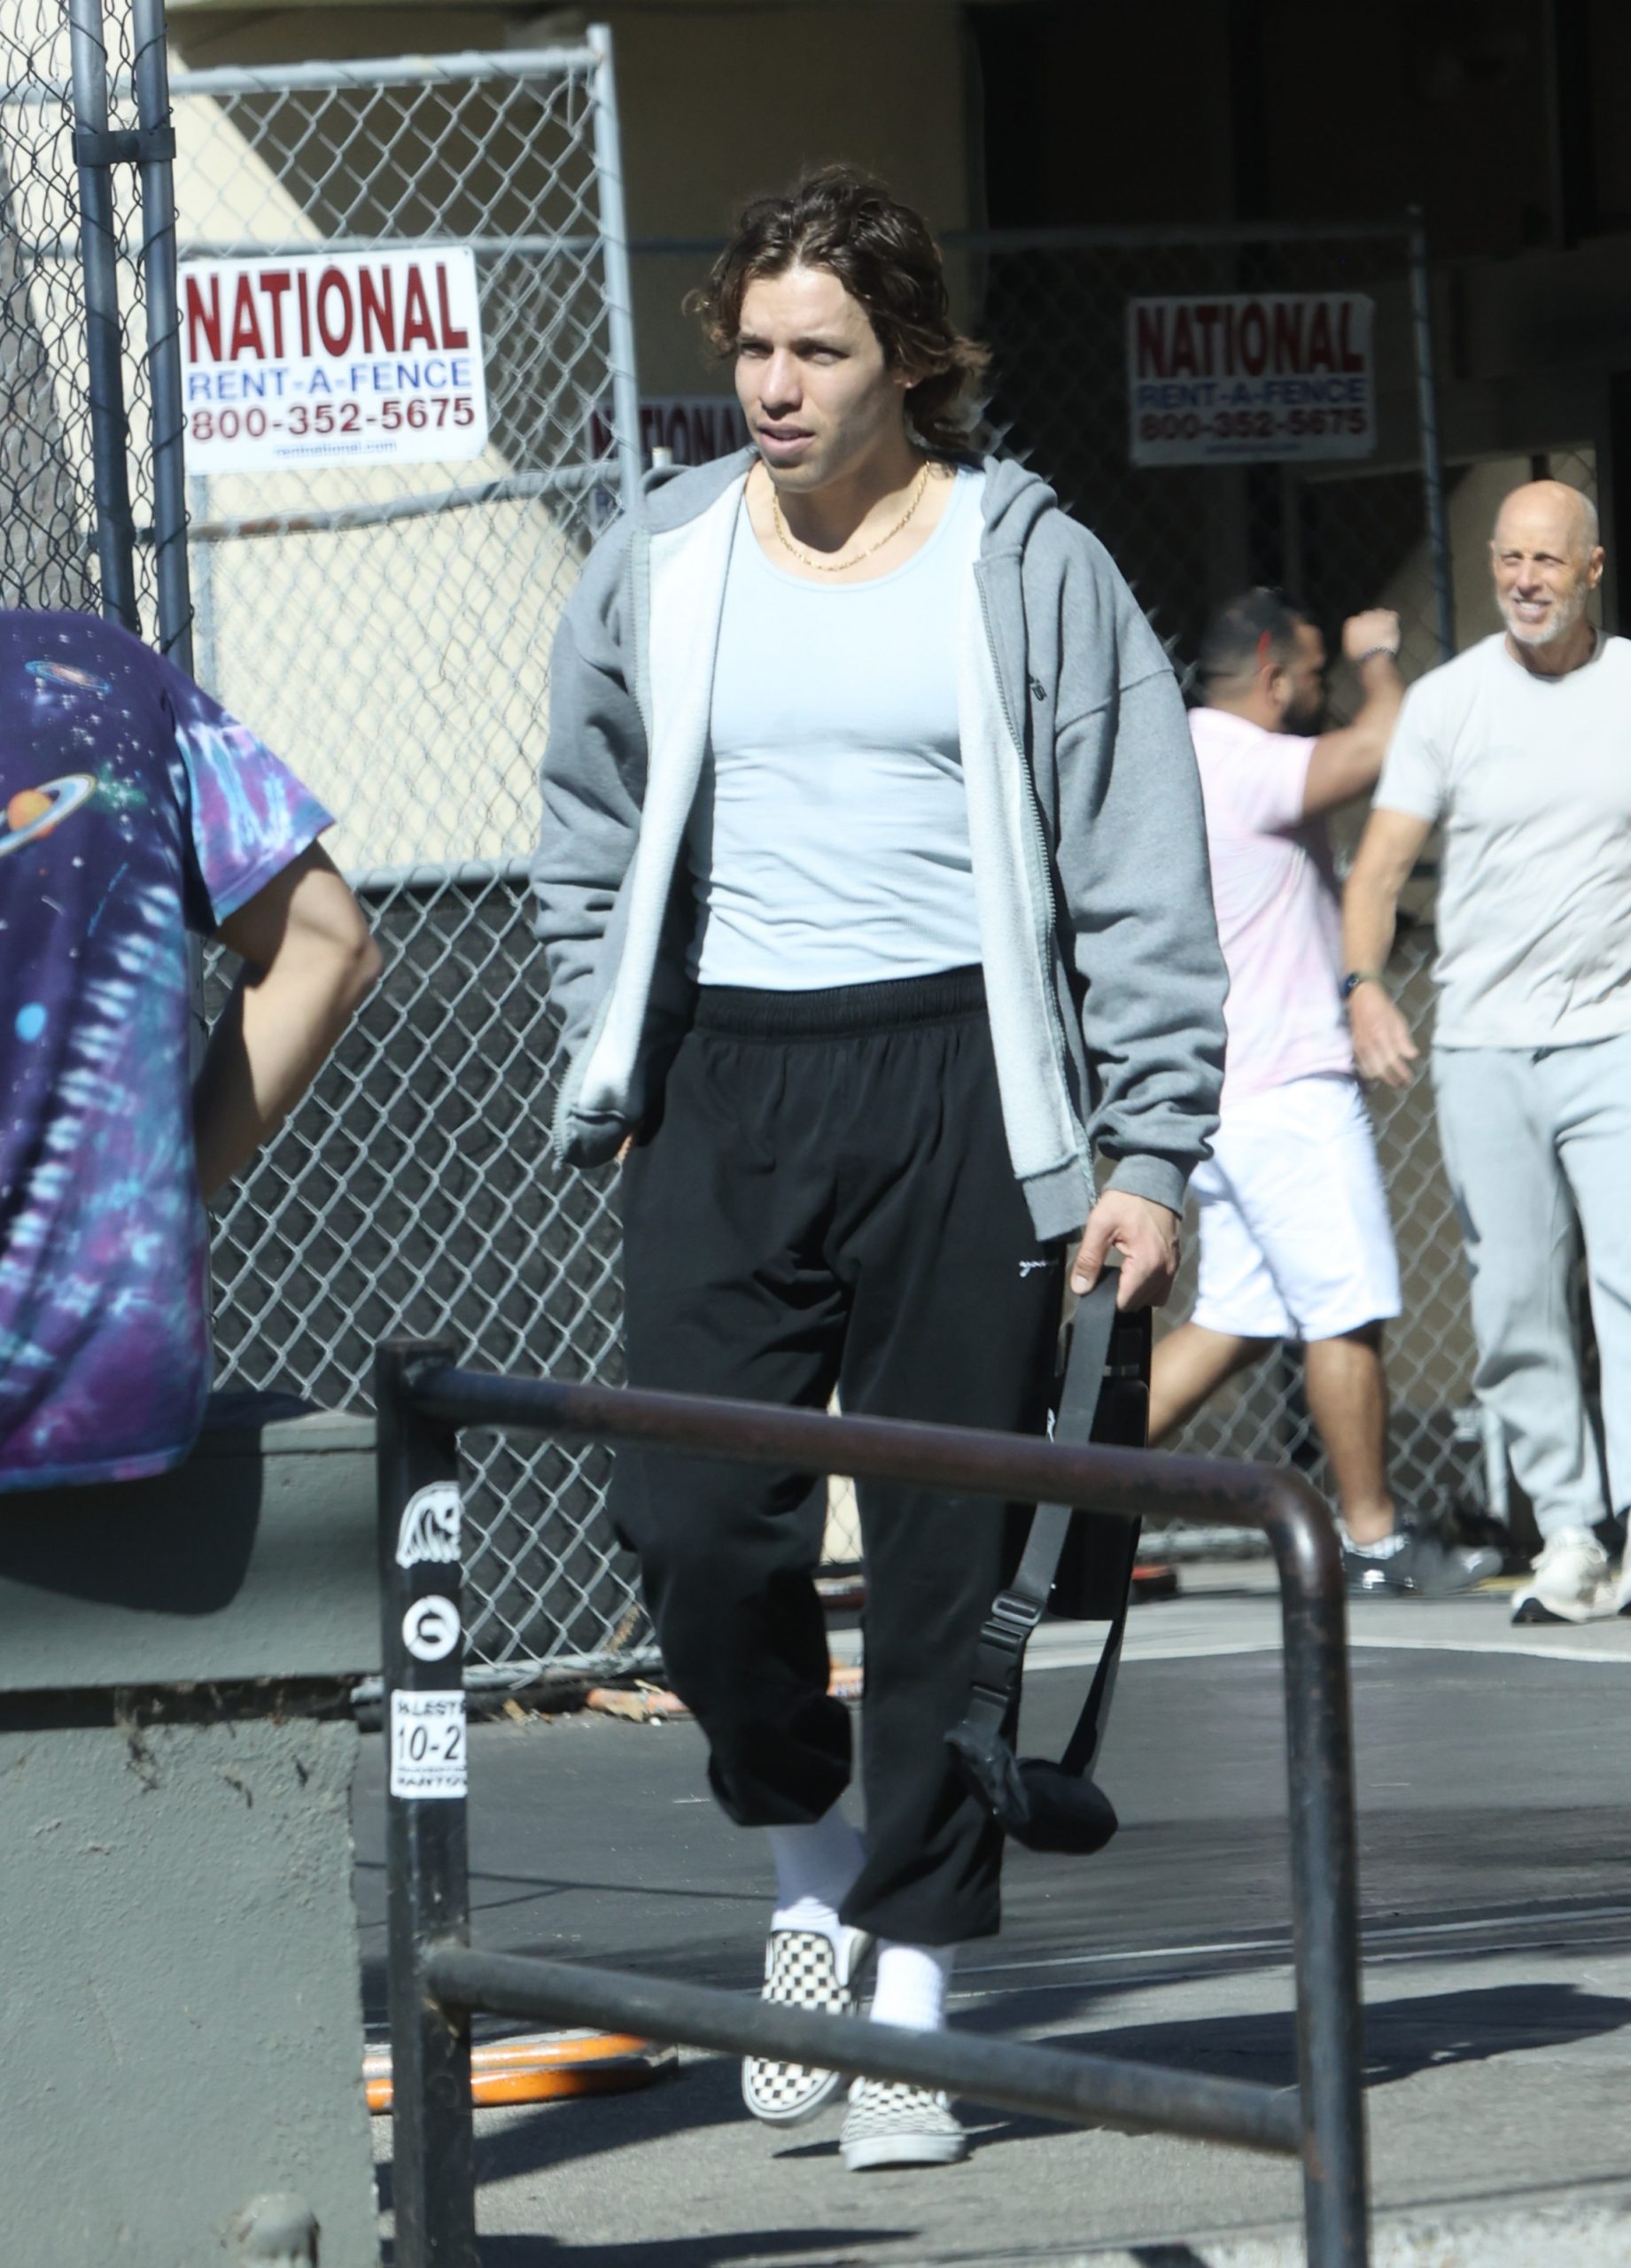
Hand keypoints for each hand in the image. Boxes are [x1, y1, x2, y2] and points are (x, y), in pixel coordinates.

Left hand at [1070, 1191, 1180, 1310]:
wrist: (1154, 1180)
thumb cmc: (1125, 1201)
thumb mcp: (1099, 1226)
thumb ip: (1088, 1259)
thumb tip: (1080, 1289)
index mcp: (1146, 1265)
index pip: (1124, 1302)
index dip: (1106, 1299)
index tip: (1095, 1285)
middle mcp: (1164, 1272)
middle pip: (1138, 1304)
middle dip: (1119, 1296)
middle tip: (1104, 1277)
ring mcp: (1173, 1268)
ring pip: (1152, 1299)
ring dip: (1135, 1294)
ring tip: (1119, 1276)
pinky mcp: (1175, 1262)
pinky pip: (1162, 1288)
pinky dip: (1148, 1287)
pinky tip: (1134, 1272)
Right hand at [1341, 608, 1399, 663]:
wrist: (1375, 656)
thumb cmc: (1361, 656)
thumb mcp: (1350, 648)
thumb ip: (1352, 637)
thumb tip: (1356, 635)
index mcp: (1351, 623)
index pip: (1356, 620)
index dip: (1362, 627)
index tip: (1365, 633)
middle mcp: (1363, 616)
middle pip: (1367, 615)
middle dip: (1372, 622)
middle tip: (1376, 633)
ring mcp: (1376, 615)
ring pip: (1379, 613)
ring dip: (1382, 620)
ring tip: (1384, 630)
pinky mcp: (1388, 618)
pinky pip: (1391, 615)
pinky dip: (1392, 620)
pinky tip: (1392, 627)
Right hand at [1348, 983, 1418, 1087]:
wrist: (1361, 998)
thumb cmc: (1383, 1007)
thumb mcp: (1398, 1020)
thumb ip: (1404, 1040)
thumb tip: (1412, 1056)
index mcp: (1382, 1036)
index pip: (1394, 1061)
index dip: (1402, 1073)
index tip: (1409, 1079)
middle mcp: (1370, 1044)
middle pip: (1381, 1070)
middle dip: (1392, 1079)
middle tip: (1402, 1085)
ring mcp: (1360, 1046)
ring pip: (1370, 1070)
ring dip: (1381, 1078)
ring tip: (1391, 1080)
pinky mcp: (1355, 1046)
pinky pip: (1362, 1064)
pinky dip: (1370, 1072)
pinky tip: (1377, 1073)